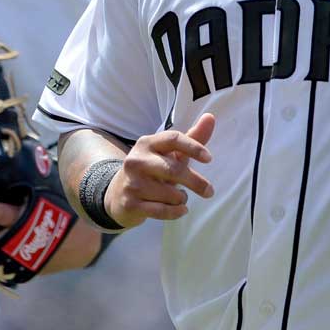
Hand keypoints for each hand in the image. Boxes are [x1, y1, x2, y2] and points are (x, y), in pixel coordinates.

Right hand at [107, 113, 215, 228]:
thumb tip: (211, 117)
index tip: (209, 159)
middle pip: (174, 170)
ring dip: (181, 199)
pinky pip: (162, 211)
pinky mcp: (130, 203)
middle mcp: (136, 160)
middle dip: (196, 182)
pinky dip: (176, 212)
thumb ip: (192, 138)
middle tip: (210, 191)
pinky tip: (181, 210)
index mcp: (147, 143)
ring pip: (170, 194)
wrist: (118, 195)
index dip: (194, 147)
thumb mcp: (170, 154)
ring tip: (178, 198)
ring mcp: (132, 182)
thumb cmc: (152, 170)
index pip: (173, 139)